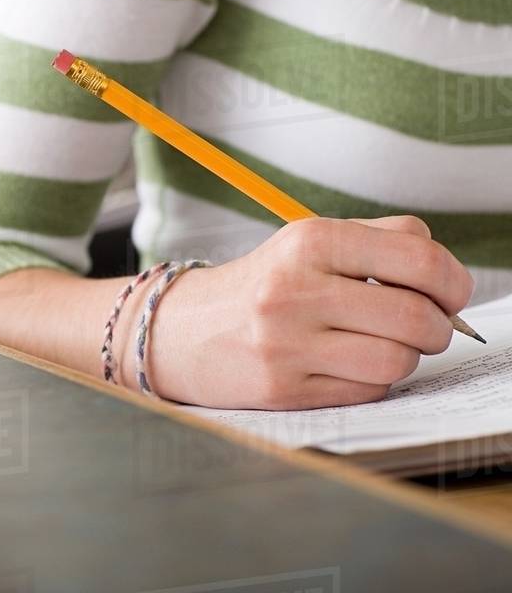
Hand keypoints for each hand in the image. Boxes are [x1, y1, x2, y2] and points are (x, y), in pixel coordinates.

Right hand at [126, 216, 474, 409]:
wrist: (179, 330)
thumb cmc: (260, 286)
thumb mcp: (307, 244)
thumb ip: (380, 243)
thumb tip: (448, 281)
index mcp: (309, 241)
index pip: (419, 258)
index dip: (453, 282)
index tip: (450, 294)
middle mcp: (295, 288)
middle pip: (417, 316)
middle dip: (437, 328)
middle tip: (426, 327)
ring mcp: (286, 343)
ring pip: (397, 361)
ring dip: (404, 358)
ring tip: (381, 345)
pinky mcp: (283, 388)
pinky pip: (366, 390)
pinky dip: (371, 380)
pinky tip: (345, 365)